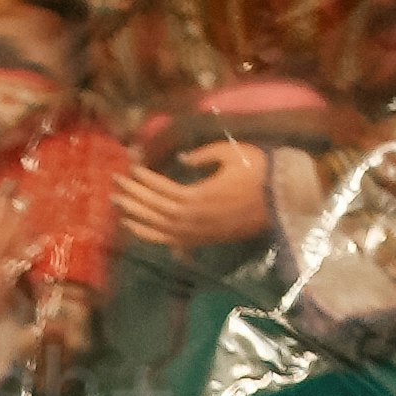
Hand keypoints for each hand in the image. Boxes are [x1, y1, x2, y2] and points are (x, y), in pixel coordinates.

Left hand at [111, 126, 286, 254]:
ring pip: (156, 228)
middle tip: (114, 184)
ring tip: (117, 205)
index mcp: (197, 197)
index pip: (161, 189)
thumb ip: (203, 155)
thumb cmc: (258, 172)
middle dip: (132, 196)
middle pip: (153, 209)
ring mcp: (195, 234)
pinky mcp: (200, 241)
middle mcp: (191, 220)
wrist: (280, 202)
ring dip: (134, 216)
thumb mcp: (231, 154)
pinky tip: (134, 228)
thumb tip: (181, 160)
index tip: (130, 168)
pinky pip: (167, 241)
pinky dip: (148, 235)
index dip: (143, 179)